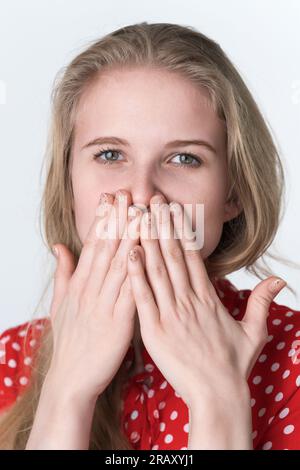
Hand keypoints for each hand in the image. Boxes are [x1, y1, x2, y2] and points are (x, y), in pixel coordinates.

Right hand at [47, 189, 143, 401]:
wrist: (71, 379)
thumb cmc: (70, 341)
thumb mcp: (61, 304)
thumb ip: (63, 273)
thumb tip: (60, 246)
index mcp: (79, 284)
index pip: (92, 244)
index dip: (103, 220)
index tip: (112, 197)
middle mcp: (90, 290)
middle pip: (106, 248)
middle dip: (118, 219)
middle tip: (129, 192)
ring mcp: (103, 304)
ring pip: (118, 264)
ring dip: (130, 237)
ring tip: (141, 212)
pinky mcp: (118, 322)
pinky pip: (130, 292)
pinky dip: (137, 271)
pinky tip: (145, 252)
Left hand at [127, 193, 286, 409]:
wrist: (218, 395)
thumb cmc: (233, 365)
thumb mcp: (253, 331)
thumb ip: (262, 302)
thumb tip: (278, 281)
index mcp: (208, 298)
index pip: (193, 255)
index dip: (181, 230)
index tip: (173, 209)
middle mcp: (189, 300)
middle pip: (173, 255)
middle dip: (161, 225)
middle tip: (151, 199)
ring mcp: (171, 314)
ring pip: (158, 270)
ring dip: (148, 241)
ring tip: (138, 216)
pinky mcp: (154, 331)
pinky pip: (144, 298)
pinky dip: (136, 275)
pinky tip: (130, 254)